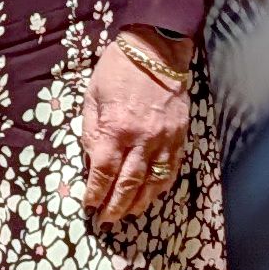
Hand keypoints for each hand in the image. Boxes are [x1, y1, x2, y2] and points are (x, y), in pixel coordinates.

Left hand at [82, 30, 190, 224]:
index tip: (89, 205)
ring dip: (139, 202)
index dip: (95, 192)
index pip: (104, 171)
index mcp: (116, 127)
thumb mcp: (92, 96)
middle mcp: (142, 138)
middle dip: (116, 206)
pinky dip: (160, 186)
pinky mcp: (180, 136)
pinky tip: (151, 195)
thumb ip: (91, 131)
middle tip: (106, 221)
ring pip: (153, 182)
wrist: (156, 48)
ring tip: (127, 214)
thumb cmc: (118, 68)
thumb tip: (93, 161)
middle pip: (129, 184)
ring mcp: (164, 139)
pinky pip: (171, 169)